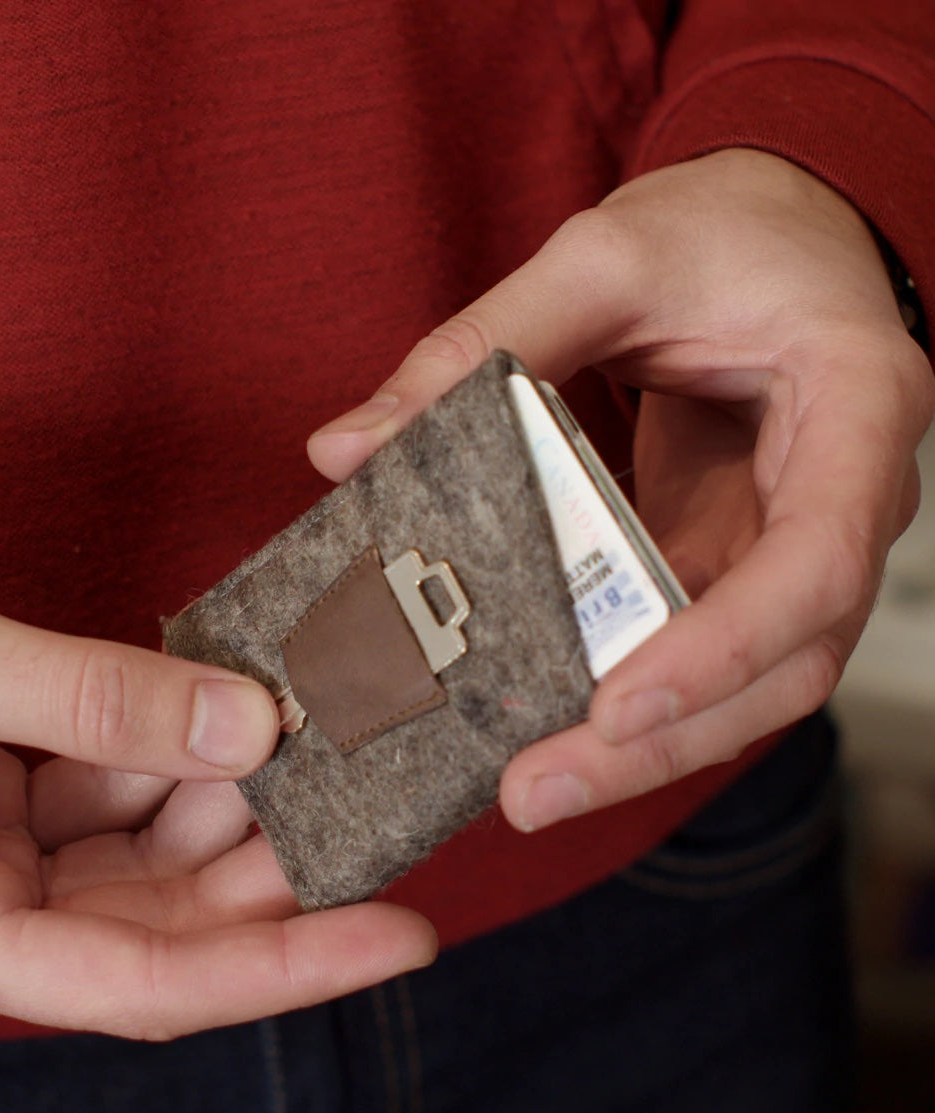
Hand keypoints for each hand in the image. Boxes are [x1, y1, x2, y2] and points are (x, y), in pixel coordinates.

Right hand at [0, 605, 436, 1036]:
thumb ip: (85, 702)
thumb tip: (247, 727)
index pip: (151, 985)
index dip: (287, 967)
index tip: (406, 937)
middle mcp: (6, 908)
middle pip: (181, 917)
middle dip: (287, 859)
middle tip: (386, 802)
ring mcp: (19, 852)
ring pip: (166, 841)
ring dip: (248, 785)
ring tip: (328, 724)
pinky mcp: (27, 796)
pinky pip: (132, 782)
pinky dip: (189, 741)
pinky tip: (246, 696)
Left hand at [307, 149, 934, 831]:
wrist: (780, 230)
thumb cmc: (725, 229)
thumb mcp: (607, 258)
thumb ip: (484, 344)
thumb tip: (350, 446)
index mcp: (857, 408)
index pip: (816, 562)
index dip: (723, 648)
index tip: (616, 704)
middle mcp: (849, 500)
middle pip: (783, 664)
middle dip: (663, 742)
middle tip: (535, 790)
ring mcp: (798, 543)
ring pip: (746, 684)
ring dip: (642, 746)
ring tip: (528, 786)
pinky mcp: (742, 561)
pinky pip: (697, 649)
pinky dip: (628, 697)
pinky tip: (544, 721)